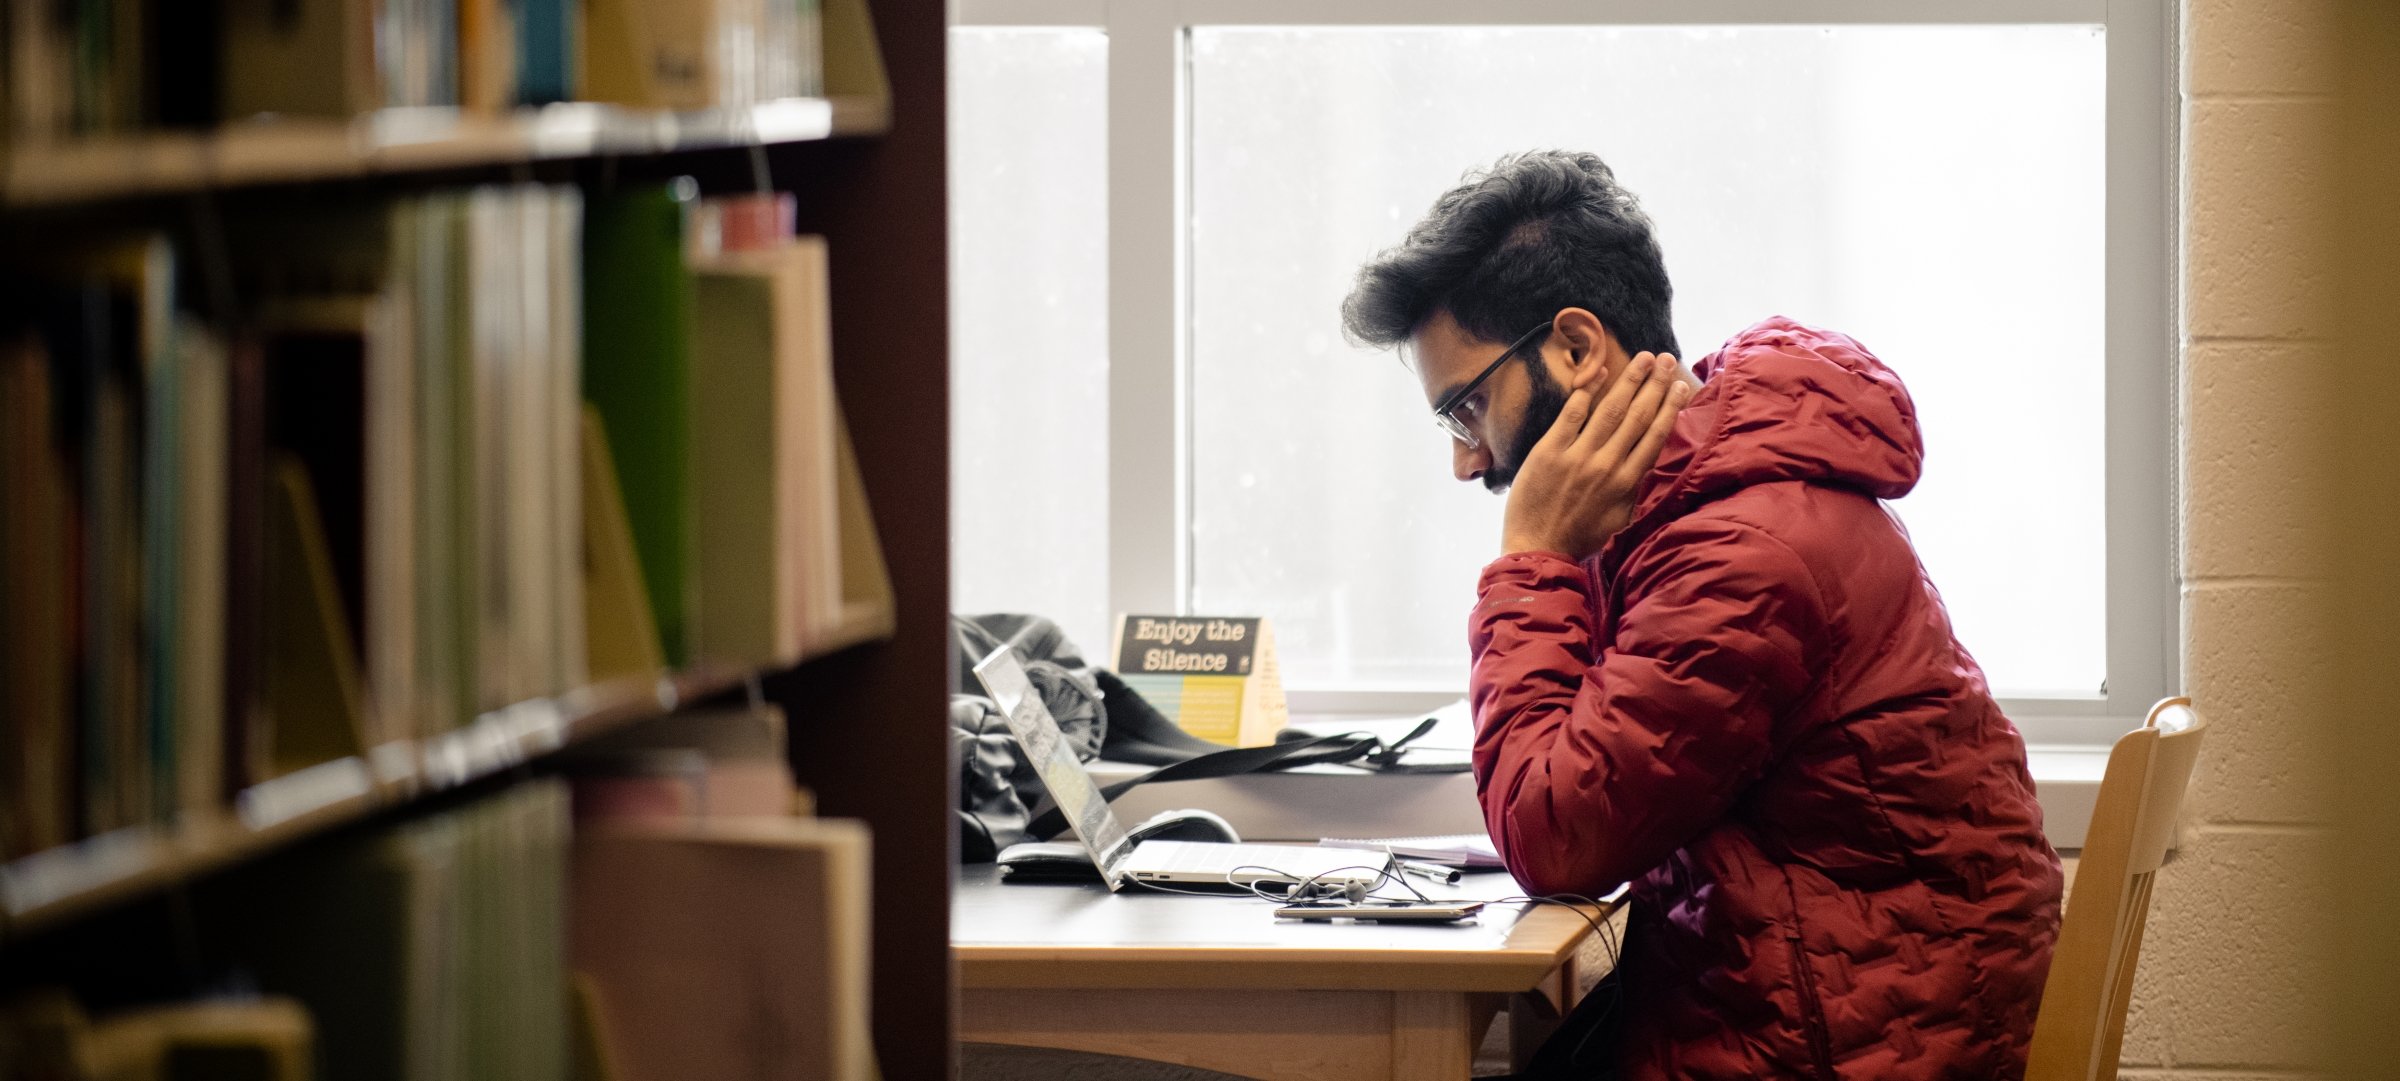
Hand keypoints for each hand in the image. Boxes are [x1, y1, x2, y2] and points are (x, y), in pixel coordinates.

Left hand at [1501, 351, 1693, 559]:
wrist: (1537, 548)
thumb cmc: (1580, 537)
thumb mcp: (1621, 519)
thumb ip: (1639, 491)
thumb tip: (1659, 466)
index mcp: (1627, 483)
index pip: (1655, 436)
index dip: (1670, 407)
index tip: (1681, 385)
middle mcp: (1606, 465)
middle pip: (1637, 416)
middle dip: (1654, 385)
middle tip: (1667, 359)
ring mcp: (1577, 456)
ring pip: (1610, 410)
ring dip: (1629, 380)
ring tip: (1644, 358)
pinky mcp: (1549, 451)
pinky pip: (1572, 413)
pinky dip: (1588, 391)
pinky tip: (1601, 372)